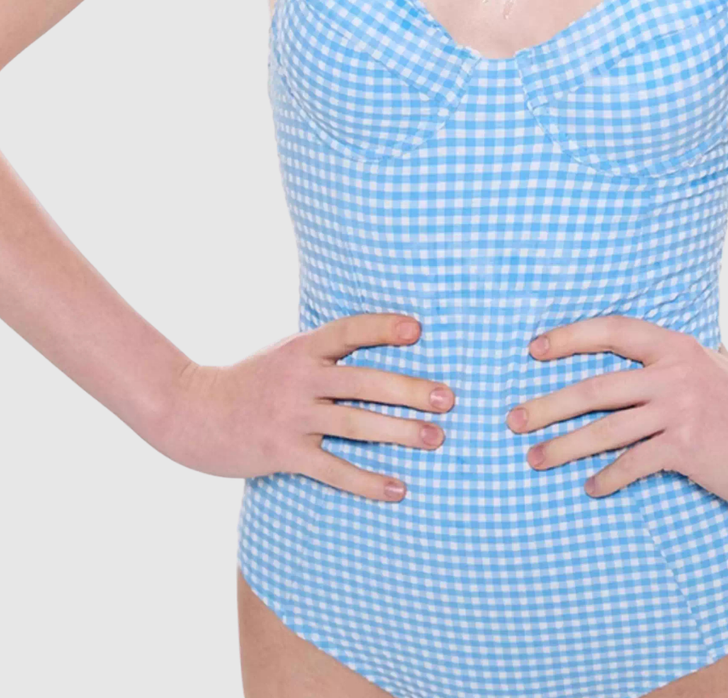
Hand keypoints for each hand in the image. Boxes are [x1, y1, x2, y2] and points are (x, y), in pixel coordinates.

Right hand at [152, 314, 453, 501]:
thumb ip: (324, 352)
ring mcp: (290, 416)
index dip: (382, 328)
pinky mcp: (282, 452)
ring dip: (399, 432)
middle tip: (449, 398)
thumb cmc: (250, 381)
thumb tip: (378, 345)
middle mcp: (299, 378)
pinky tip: (397, 488)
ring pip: (354, 423)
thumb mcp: (284, 354)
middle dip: (409, 389)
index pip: (349, 331)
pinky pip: (332, 468)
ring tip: (436, 439)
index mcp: (302, 347)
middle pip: (363, 380)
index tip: (418, 329)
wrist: (190, 412)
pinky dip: (367, 480)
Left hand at [505, 315, 727, 510]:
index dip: (570, 337)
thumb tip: (643, 342)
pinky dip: (607, 477)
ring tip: (533, 459)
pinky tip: (589, 488)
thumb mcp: (714, 365)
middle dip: (547, 404)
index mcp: (675, 345)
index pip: (612, 330)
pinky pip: (633, 464)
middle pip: (595, 386)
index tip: (533, 349)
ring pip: (605, 429)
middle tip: (511, 418)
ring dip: (563, 446)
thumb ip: (678, 355)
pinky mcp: (686, 448)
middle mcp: (674, 372)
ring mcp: (680, 410)